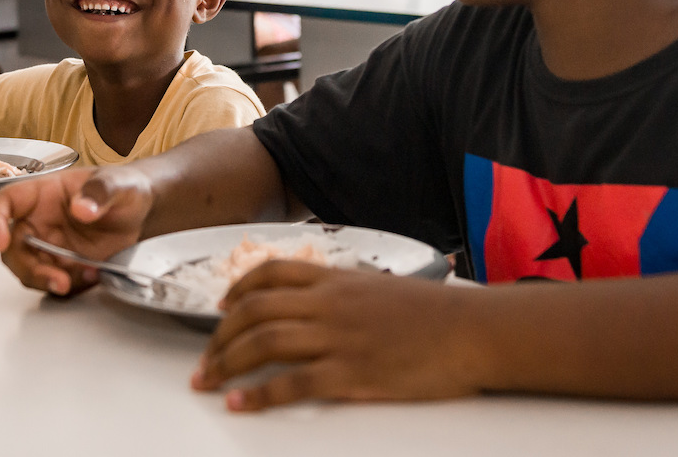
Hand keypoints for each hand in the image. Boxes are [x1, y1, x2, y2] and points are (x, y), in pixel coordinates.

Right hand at [0, 165, 154, 294]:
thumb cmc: (123, 187)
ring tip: (84, 277)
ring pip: (29, 271)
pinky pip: (55, 283)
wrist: (142, 211)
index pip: (3, 203)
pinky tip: (94, 275)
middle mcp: (38, 222)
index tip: (0, 240)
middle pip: (11, 248)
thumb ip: (100, 192)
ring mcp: (49, 247)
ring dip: (49, 282)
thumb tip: (81, 208)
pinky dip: (72, 286)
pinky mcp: (64, 267)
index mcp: (40, 194)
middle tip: (58, 279)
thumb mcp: (118, 183)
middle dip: (29, 268)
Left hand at [191, 262, 481, 410]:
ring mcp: (338, 336)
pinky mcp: (351, 372)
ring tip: (208, 381)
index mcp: (336, 279)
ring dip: (227, 362)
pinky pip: (291, 383)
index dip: (237, 289)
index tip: (221, 306)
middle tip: (204, 359)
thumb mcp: (380, 286)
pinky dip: (259, 395)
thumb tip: (318, 299)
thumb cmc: (434, 312)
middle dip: (220, 335)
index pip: (270, 272)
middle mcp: (329, 303)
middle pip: (254, 310)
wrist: (473, 329)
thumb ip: (344, 291)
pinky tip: (240, 404)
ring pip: (264, 342)